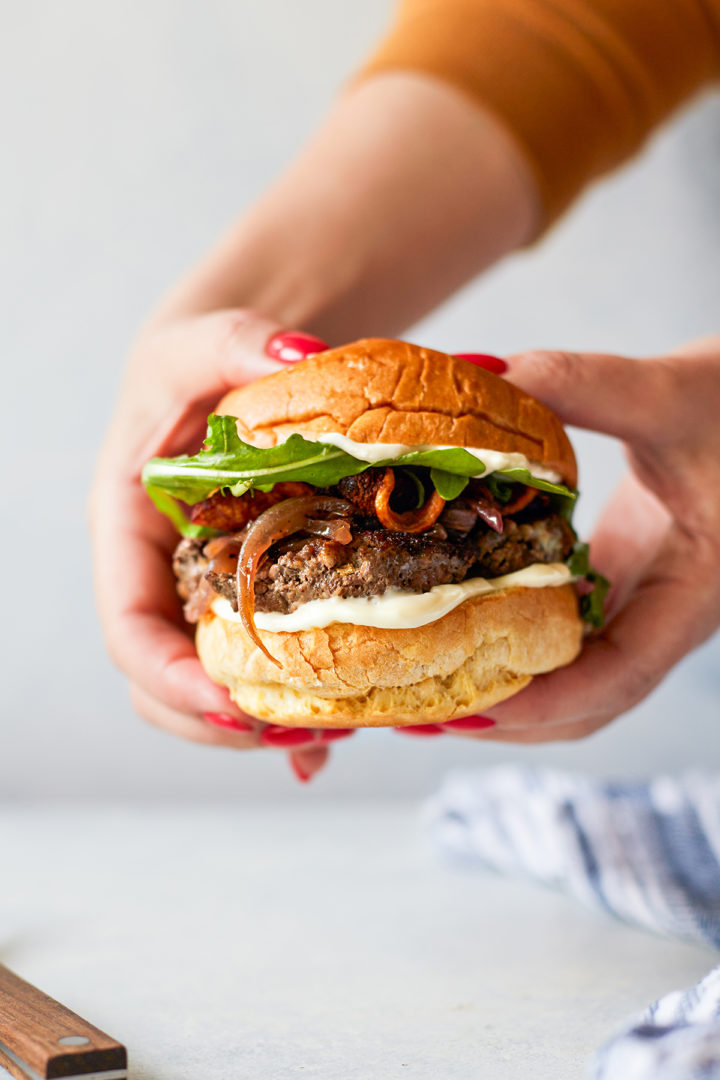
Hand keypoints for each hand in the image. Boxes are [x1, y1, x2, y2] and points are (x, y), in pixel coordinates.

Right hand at [89, 310, 345, 780]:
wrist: (227, 375)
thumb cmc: (200, 361)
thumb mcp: (206, 340)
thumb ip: (237, 343)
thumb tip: (304, 357)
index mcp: (130, 532)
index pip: (131, 626)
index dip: (170, 676)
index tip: (228, 701)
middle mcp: (161, 578)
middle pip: (163, 681)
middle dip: (219, 721)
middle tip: (298, 732)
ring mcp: (203, 597)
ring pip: (210, 688)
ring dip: (261, 725)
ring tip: (333, 731)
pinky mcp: (247, 603)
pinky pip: (258, 671)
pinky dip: (290, 713)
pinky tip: (335, 739)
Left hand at [438, 336, 719, 743]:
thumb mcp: (672, 392)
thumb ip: (584, 383)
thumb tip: (481, 372)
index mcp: (692, 593)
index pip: (620, 676)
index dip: (544, 704)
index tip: (465, 709)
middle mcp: (665, 613)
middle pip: (587, 701)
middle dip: (505, 715)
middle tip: (418, 712)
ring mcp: (643, 601)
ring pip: (576, 677)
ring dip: (505, 690)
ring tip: (423, 683)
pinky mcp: (622, 578)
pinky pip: (569, 633)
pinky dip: (516, 644)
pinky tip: (461, 623)